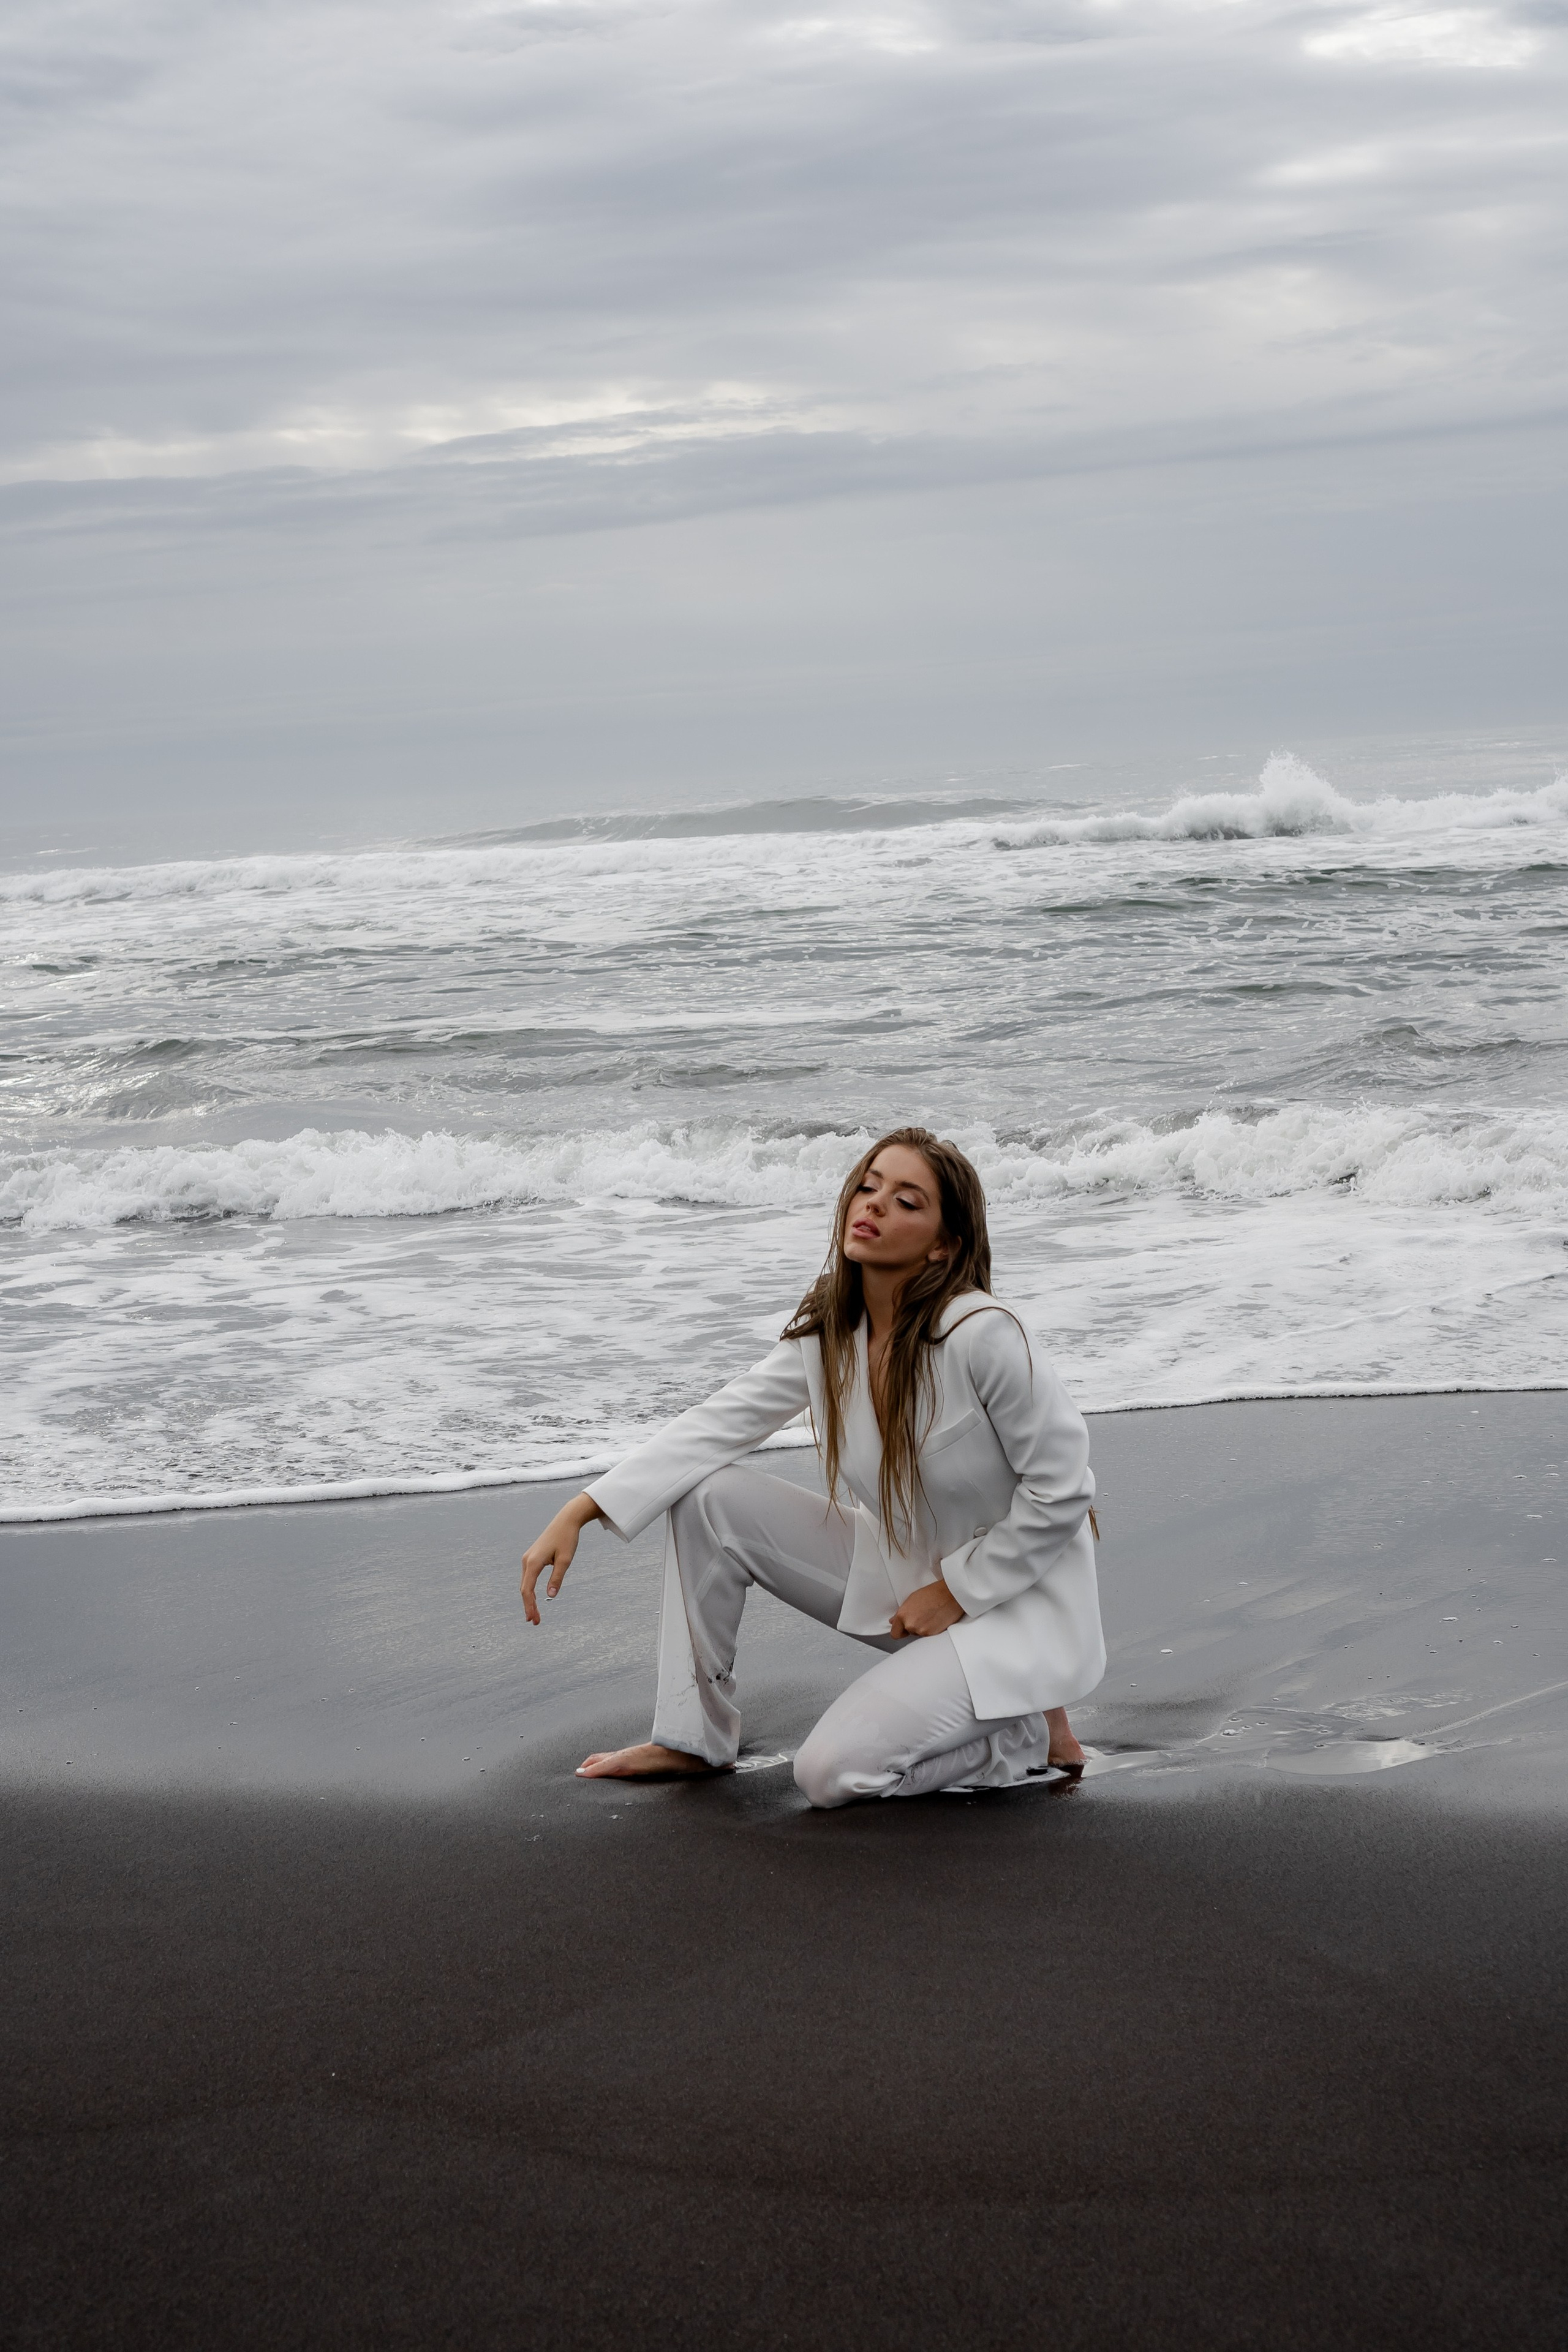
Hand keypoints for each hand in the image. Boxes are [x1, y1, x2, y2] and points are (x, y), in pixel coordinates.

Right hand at [521, 1493, 602, 1623]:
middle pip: (524, 1589)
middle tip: (535, 1622)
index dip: (529, 1606)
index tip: (533, 1619)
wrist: (565, 1520)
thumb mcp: (565, 1560)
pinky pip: (528, 1577)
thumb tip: (550, 1596)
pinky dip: (530, 1590)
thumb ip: (557, 1578)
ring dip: (529, 1599)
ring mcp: (528, 1558)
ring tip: (535, 1614)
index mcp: (533, 1562)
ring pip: (525, 1584)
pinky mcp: (532, 1557)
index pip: (528, 1590)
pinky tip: (534, 1598)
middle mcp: (527, 1560)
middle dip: (529, 1606)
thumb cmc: (567, 1539)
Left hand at [888, 1576, 963, 1639]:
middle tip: (921, 1616)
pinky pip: (928, 1635)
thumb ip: (903, 1612)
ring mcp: (922, 1631)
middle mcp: (911, 1625)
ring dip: (923, 1628)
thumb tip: (895, 1620)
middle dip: (913, 1626)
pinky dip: (931, 1629)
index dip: (898, 1631)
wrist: (950, 1595)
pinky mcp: (933, 1635)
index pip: (894, 1633)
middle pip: (908, 1632)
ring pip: (919, 1634)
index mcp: (903, 1615)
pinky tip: (935, 1619)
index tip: (901, 1629)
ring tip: (930, 1615)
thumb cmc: (934, 1593)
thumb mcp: (913, 1598)